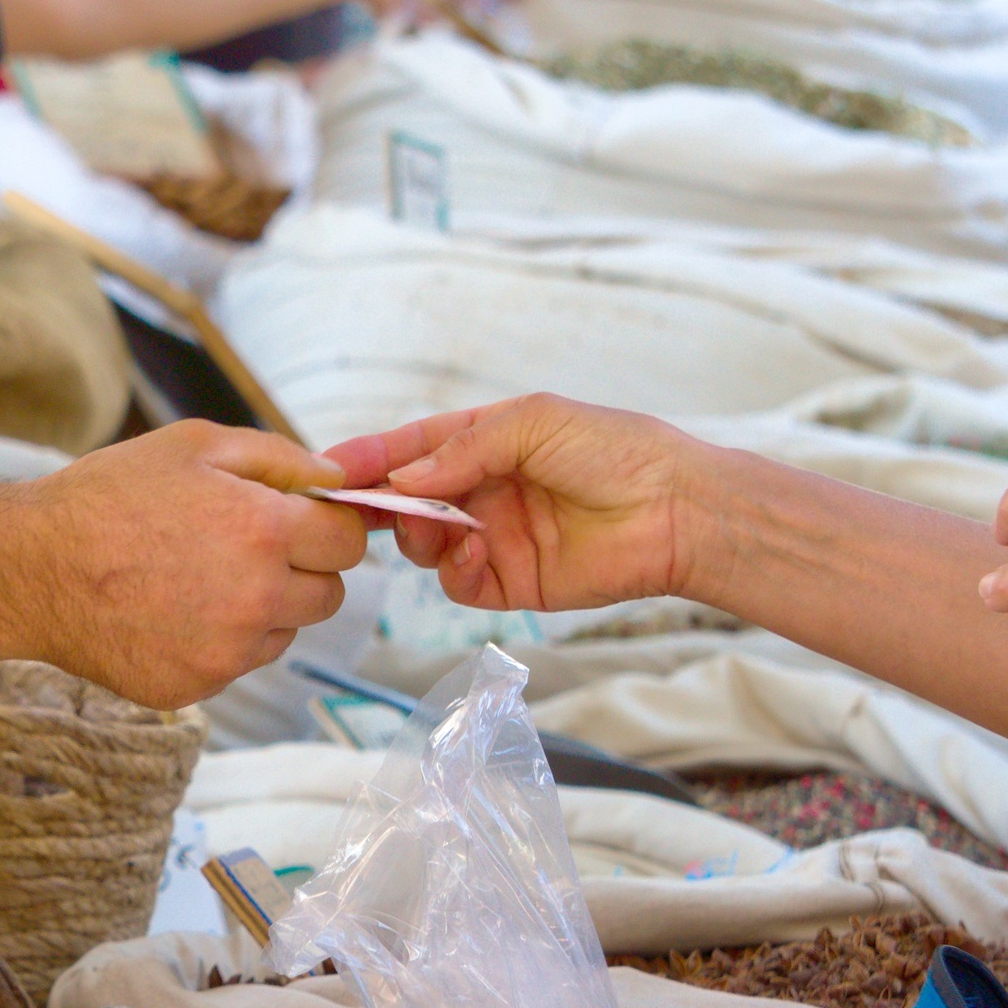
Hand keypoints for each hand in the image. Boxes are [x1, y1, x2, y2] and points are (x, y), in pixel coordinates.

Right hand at [12, 422, 365, 708]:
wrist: (31, 569)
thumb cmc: (108, 496)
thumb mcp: (193, 445)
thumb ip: (279, 458)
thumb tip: (338, 478)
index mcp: (263, 530)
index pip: (348, 540)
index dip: (328, 526)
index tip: (300, 523)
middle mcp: (256, 599)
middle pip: (330, 596)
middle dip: (303, 570)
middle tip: (247, 550)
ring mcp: (226, 651)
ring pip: (285, 632)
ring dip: (263, 608)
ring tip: (198, 579)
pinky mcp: (197, 686)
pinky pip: (238, 663)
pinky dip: (220, 640)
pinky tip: (171, 611)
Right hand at [325, 394, 706, 609]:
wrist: (676, 510)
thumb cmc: (616, 450)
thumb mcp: (533, 422)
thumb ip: (462, 449)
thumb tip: (402, 479)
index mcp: (489, 442)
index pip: (415, 448)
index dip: (373, 457)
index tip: (332, 468)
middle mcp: (486, 490)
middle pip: (409, 500)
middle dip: (384, 503)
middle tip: (367, 507)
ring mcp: (496, 538)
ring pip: (425, 545)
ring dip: (417, 535)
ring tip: (435, 526)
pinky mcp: (512, 583)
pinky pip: (458, 584)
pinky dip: (452, 571)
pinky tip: (471, 552)